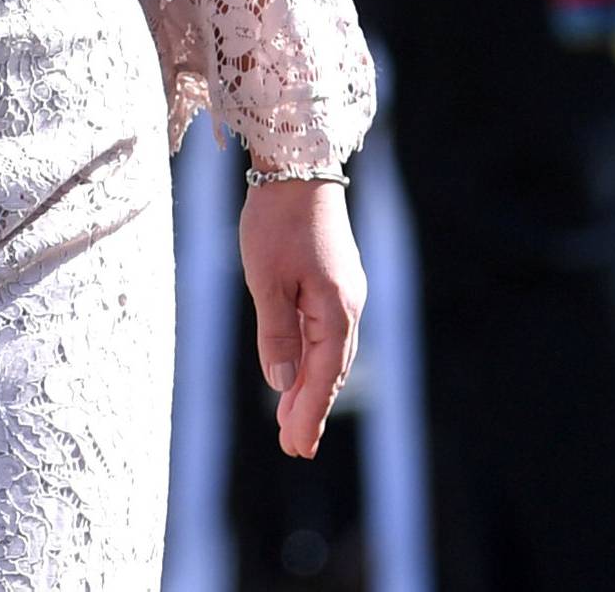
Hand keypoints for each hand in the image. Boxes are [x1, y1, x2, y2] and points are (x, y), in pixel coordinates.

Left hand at [239, 177, 364, 459]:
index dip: (309, 414)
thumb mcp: (266, 279)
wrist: (297, 166)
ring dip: (311, 384)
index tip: (296, 448)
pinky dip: (312, 355)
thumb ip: (276, 332)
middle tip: (293, 447)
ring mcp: (344, 290)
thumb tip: (282, 381)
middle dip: (311, 408)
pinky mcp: (335, 278)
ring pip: (330, 350)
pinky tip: (297, 366)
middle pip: (331, 369)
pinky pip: (326, 329)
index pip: (323, 376)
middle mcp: (348, 304)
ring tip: (291, 417)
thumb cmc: (277, 220)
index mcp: (335, 310)